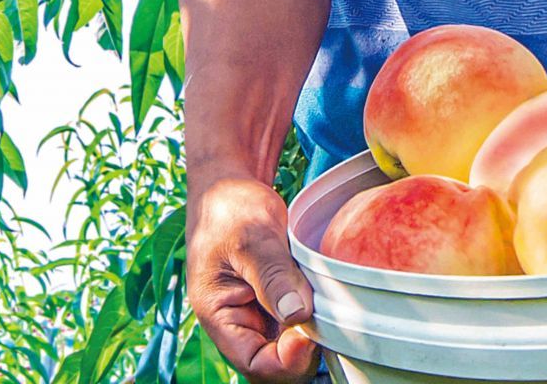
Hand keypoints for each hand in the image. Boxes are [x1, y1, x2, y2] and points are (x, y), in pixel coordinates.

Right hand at [187, 174, 320, 382]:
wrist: (231, 182)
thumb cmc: (230, 206)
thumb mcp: (251, 236)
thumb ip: (273, 275)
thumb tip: (298, 314)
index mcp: (218, 315)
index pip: (254, 363)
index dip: (286, 361)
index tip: (310, 334)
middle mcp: (239, 322)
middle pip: (276, 362)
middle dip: (303, 349)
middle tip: (327, 317)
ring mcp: (260, 311)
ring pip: (291, 345)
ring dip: (312, 331)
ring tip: (328, 302)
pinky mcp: (278, 298)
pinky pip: (298, 321)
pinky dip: (316, 314)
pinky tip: (327, 294)